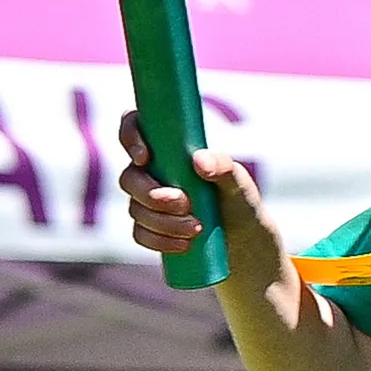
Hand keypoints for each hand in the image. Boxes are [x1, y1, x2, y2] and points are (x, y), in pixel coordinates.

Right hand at [117, 111, 280, 264]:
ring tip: (196, 228)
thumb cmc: (237, 197)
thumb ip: (223, 166)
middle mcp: (150, 171)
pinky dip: (160, 240)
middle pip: (129, 178)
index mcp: (168, 147)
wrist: (240, 234)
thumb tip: (199, 161)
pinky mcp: (147, 227)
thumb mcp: (237, 181)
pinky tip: (183, 244)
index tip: (145, 158)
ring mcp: (145, 200)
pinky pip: (140, 233)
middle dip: (153, 194)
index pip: (134, 125)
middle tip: (185, 204)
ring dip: (163, 221)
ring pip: (135, 209)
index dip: (130, 137)